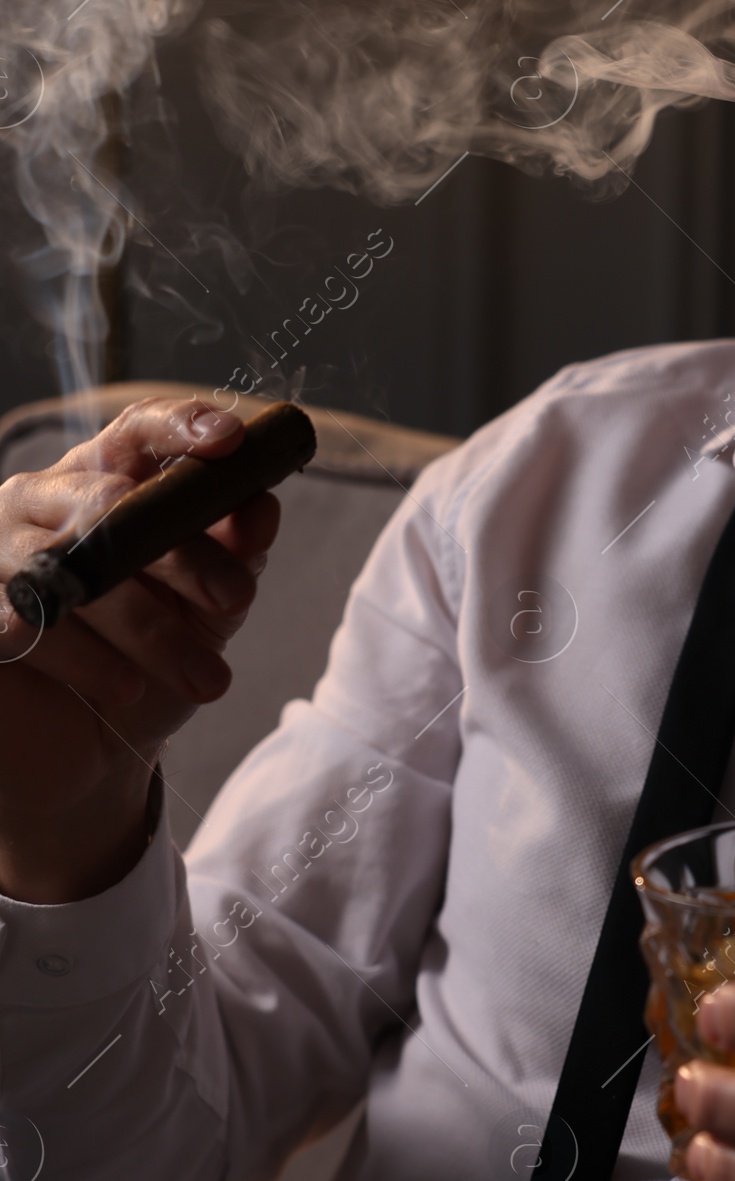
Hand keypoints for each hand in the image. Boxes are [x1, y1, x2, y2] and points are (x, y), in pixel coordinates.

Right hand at [0, 397, 279, 902]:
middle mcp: (41, 503)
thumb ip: (234, 555)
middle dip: (184, 552)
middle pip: (111, 501)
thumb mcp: (207, 609)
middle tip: (236, 598)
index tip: (231, 441)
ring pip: (74, 566)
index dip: (181, 425)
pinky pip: (25, 622)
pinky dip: (83, 656)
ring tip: (203, 679)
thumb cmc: (148, 659)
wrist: (88, 754)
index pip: (136, 431)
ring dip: (148, 625)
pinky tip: (122, 685)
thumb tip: (262, 507)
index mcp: (103, 481)